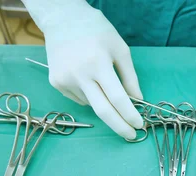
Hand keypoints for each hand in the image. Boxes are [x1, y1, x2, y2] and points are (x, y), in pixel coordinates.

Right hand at [39, 5, 142, 138]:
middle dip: (120, 127)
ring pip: (92, 104)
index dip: (129, 115)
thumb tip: (137, 101)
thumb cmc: (97, 31)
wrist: (62, 19)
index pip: (117, 98)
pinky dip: (90, 96)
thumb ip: (130, 77)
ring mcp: (64, 80)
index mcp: (98, 63)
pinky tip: (87, 78)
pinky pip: (80, 98)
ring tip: (102, 81)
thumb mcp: (120, 49)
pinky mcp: (56, 82)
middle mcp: (79, 74)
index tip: (139, 125)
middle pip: (102, 111)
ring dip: (104, 103)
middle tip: (131, 136)